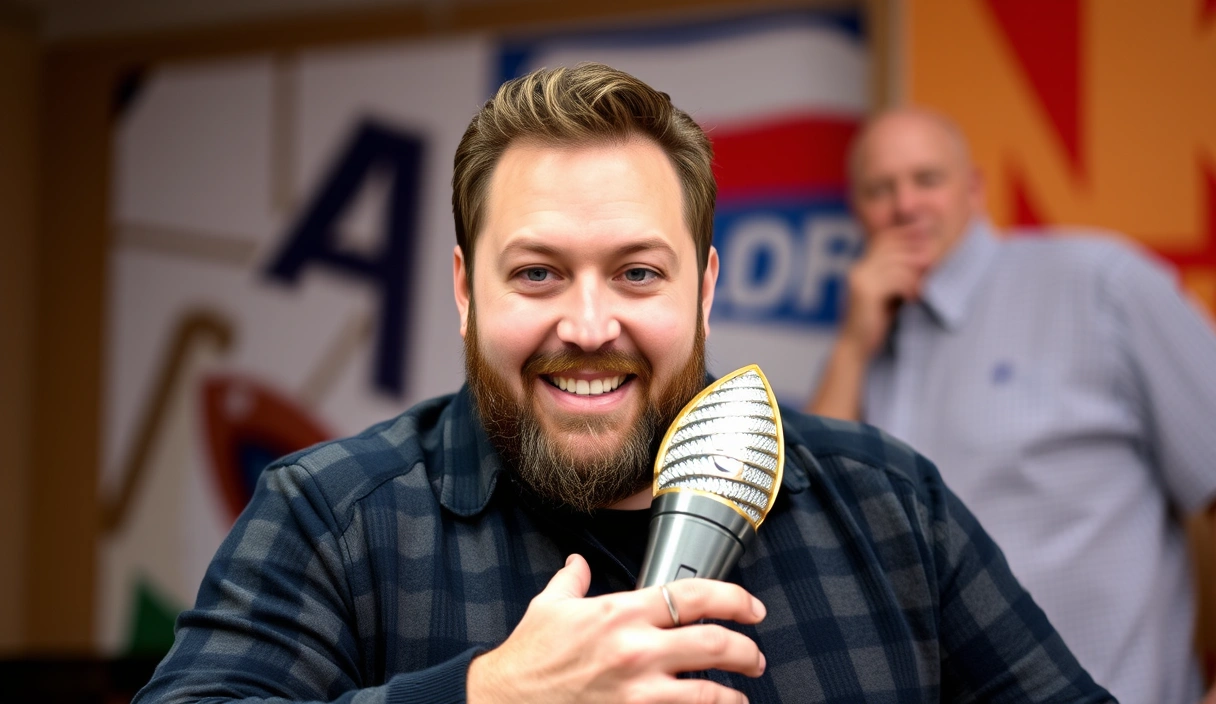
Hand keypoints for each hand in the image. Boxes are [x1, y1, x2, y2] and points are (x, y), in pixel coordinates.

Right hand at [466, 554, 767, 703]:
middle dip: (747, 651)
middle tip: (754, 656)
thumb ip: (572, 580)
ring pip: (709, 693)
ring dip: (734, 695)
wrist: (504, 702)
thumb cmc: (528, 659)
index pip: (694, 595)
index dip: (734, 599)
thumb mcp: (549, 607)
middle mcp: (636, 650)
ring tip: (741, 695)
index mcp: (621, 613)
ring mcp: (639, 692)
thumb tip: (578, 563)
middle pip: (715, 644)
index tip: (751, 608)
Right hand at [839, 225, 933, 357]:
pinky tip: (915, 299)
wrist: (857, 348)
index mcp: (862, 267)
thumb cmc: (876, 323)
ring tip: (924, 288)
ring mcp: (859, 279)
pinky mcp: (865, 292)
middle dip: (915, 251)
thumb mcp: (889, 294)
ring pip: (896, 263)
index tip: (927, 231)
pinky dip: (910, 287)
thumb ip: (899, 276)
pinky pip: (895, 280)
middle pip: (891, 246)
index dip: (905, 232)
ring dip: (915, 274)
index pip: (884, 238)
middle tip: (933, 261)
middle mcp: (858, 269)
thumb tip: (925, 256)